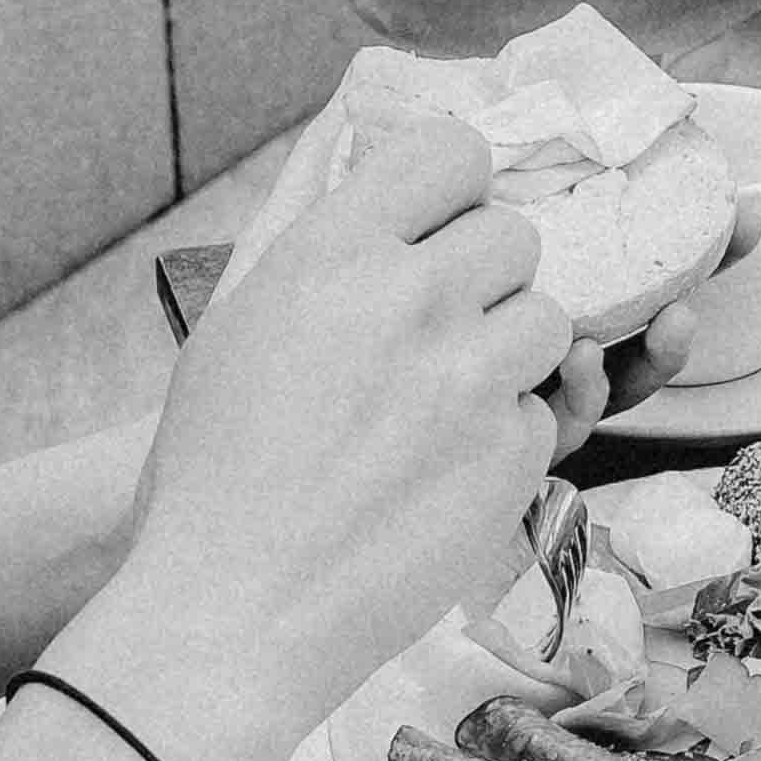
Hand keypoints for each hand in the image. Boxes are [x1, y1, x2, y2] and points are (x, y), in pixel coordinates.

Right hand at [97, 123, 572, 760]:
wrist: (230, 609)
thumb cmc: (213, 468)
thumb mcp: (240, 321)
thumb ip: (314, 238)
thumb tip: (363, 154)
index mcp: (334, 252)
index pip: (453, 151)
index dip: (457, 185)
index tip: (445, 218)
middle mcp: (412, 300)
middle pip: (513, 236)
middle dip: (487, 275)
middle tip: (441, 325)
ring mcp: (471, 381)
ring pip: (547, 321)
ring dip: (508, 354)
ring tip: (443, 401)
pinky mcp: (510, 458)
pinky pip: (543, 414)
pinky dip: (505, 437)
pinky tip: (439, 471)